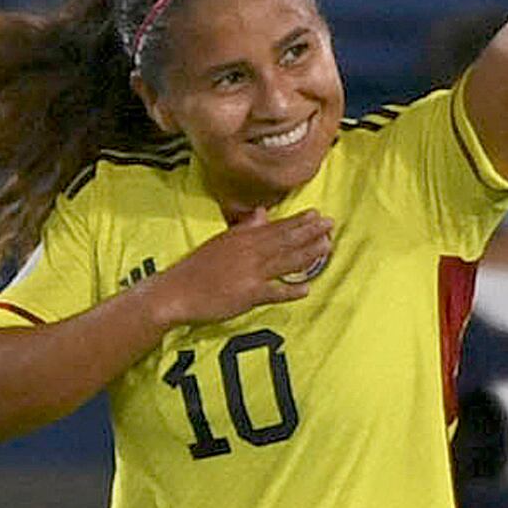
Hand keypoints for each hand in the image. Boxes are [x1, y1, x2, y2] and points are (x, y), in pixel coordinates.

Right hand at [152, 208, 333, 324]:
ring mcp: (250, 273)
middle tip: (331, 225)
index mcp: (241, 238)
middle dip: (310, 232)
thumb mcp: (219, 242)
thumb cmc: (196, 269)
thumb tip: (262, 213)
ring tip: (327, 247)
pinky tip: (306, 288)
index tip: (317, 215)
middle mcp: (248, 252)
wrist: (176, 292)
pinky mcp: (248, 294)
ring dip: (308, 254)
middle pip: (285, 240)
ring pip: (285, 261)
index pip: (275, 227)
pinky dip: (291, 290)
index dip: (298, 221)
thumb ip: (244, 228)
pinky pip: (274, 292)